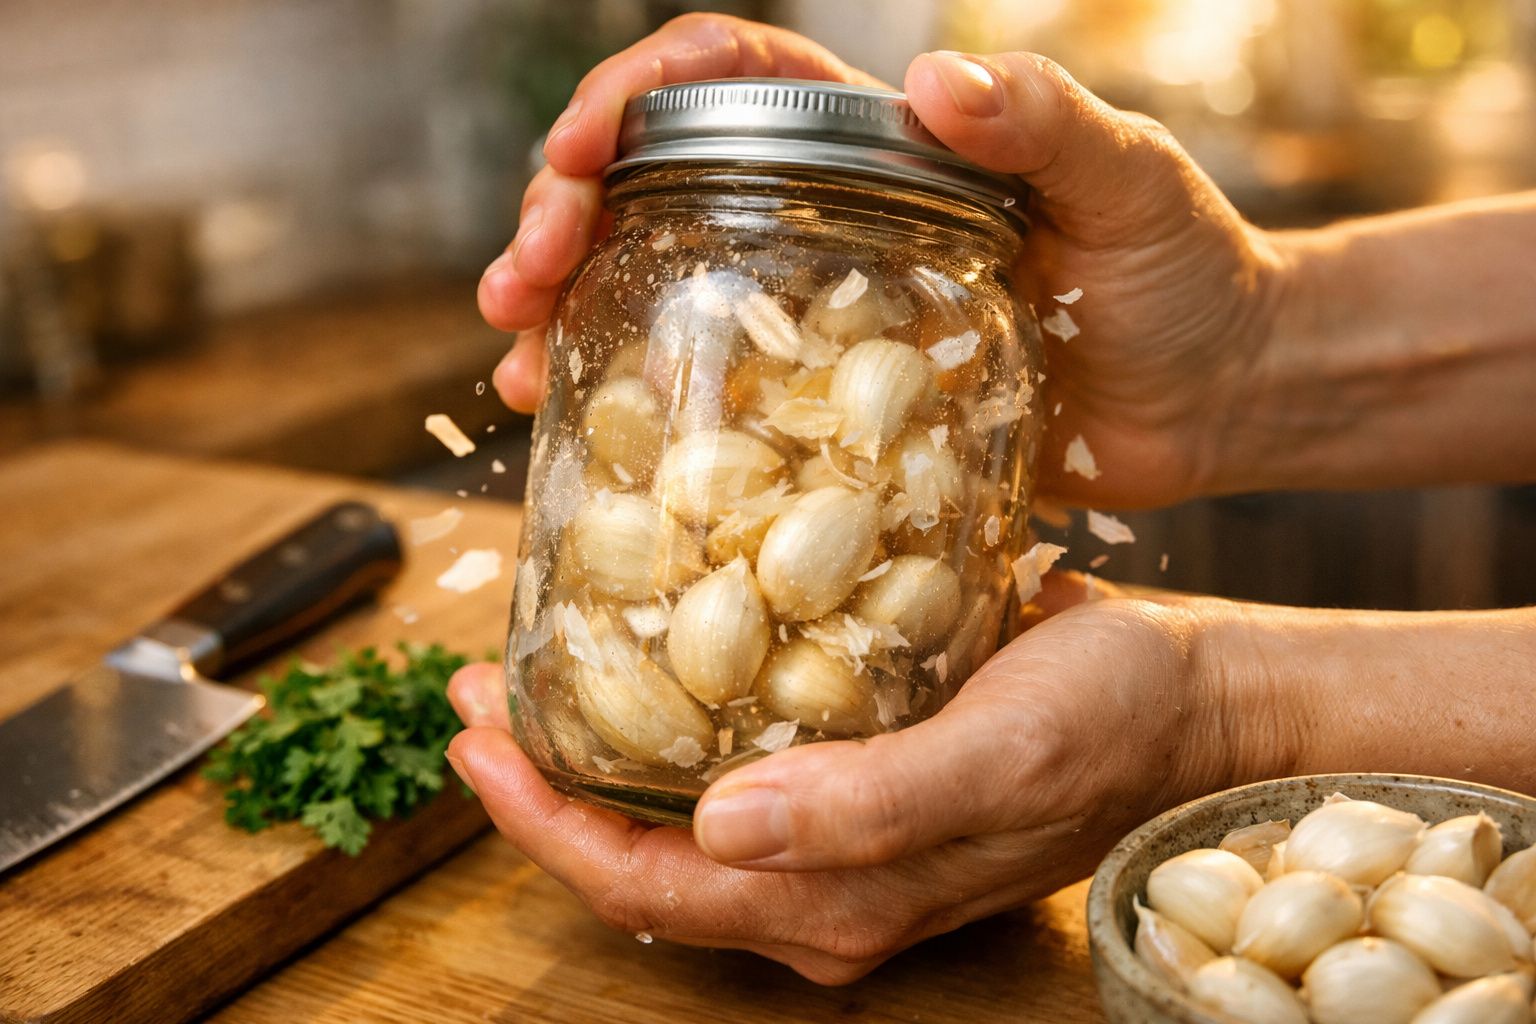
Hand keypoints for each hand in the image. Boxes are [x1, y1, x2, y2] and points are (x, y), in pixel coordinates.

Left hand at [446, 580, 1259, 983]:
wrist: (1187, 702)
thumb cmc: (1109, 722)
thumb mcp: (1001, 753)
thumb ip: (872, 805)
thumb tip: (723, 826)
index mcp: (839, 900)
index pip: (643, 887)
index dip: (542, 821)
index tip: (475, 734)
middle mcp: (822, 887)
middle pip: (638, 860)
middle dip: (543, 786)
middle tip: (480, 689)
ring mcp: (837, 843)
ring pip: (673, 821)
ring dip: (593, 753)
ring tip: (534, 671)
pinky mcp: (855, 787)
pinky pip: (729, 778)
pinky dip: (665, 725)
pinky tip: (646, 657)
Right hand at [479, 13, 1288, 508]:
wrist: (1212, 395)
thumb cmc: (1183, 271)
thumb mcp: (1125, 179)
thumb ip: (1042, 122)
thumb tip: (937, 79)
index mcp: (879, 142)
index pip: (725, 80)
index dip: (631, 100)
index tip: (575, 156)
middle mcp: (829, 216)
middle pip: (653, 185)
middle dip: (561, 215)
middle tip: (518, 281)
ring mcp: (821, 311)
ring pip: (657, 285)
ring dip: (571, 311)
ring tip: (519, 361)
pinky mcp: (831, 402)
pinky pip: (714, 392)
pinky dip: (640, 403)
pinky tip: (587, 433)